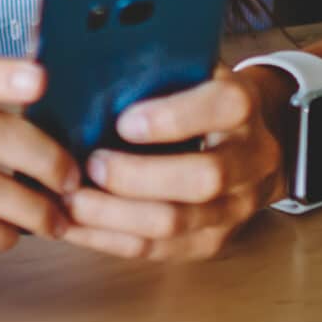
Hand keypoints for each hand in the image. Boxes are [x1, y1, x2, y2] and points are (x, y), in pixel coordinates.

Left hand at [54, 68, 288, 262]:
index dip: (173, 118)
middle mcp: (250, 160)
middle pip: (203, 179)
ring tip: (70, 201)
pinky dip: (109, 239)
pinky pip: (157, 249)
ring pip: (176, 223)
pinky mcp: (211, 242)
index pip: (223, 107)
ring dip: (115, 215)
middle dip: (137, 176)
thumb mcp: (192, 71)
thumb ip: (156, 74)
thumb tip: (87, 79)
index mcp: (243, 106)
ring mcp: (235, 208)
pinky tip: (74, 225)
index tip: (123, 122)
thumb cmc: (200, 98)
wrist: (251, 145)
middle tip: (89, 165)